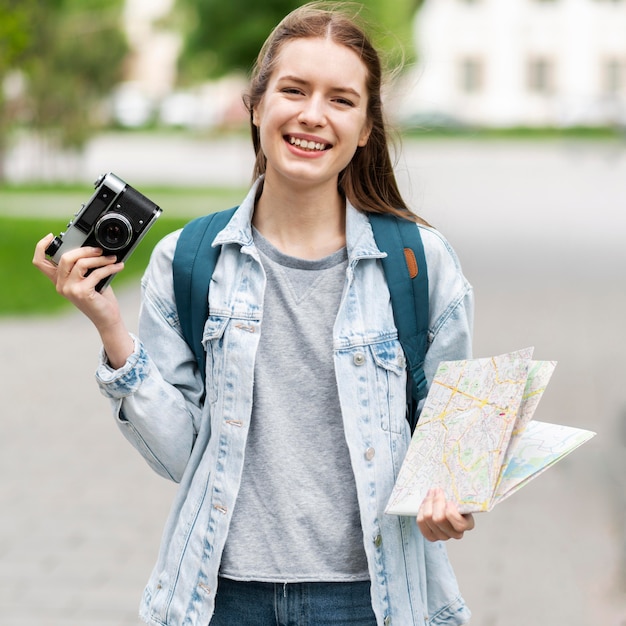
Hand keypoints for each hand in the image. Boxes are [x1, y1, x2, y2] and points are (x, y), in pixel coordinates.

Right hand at [33, 234, 133, 367]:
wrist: (106, 318)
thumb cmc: (99, 298)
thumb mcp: (88, 279)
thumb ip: (83, 266)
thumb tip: (93, 247)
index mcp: (59, 280)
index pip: (40, 262)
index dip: (41, 246)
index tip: (52, 236)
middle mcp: (60, 285)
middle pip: (65, 257)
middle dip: (85, 249)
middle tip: (99, 250)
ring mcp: (70, 289)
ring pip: (81, 263)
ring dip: (100, 259)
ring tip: (112, 258)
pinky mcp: (82, 293)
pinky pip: (96, 273)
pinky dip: (110, 268)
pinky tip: (118, 266)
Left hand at [417, 488, 474, 541]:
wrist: (446, 503)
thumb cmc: (455, 499)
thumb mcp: (460, 495)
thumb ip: (459, 494)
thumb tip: (452, 487)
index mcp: (467, 524)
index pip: (460, 525)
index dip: (451, 513)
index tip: (449, 501)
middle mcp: (455, 533)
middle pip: (439, 519)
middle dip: (436, 501)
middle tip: (437, 490)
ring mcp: (442, 536)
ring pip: (428, 518)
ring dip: (428, 502)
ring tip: (431, 493)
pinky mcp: (430, 535)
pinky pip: (421, 521)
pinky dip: (421, 509)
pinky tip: (426, 504)